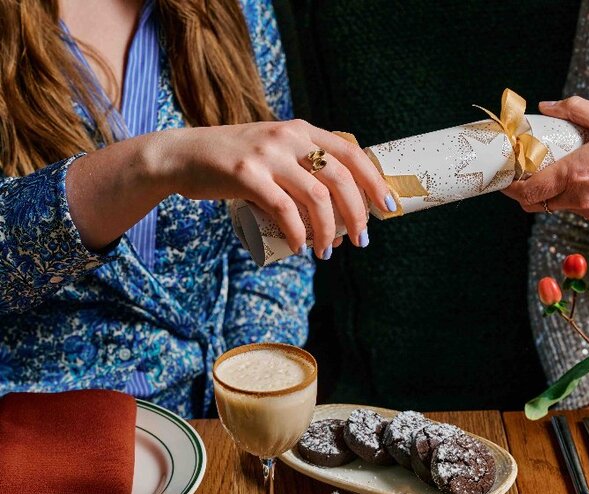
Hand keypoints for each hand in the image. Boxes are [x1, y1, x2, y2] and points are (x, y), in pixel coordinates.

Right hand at [155, 120, 392, 258]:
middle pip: (339, 179)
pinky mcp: (245, 173)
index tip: (388, 208)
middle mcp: (289, 137)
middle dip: (356, 215)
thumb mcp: (276, 151)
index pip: (352, 154)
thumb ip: (304, 165)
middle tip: (360, 241)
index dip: (374, 182)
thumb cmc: (237, 163)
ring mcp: (267, 154)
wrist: (184, 156)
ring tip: (326, 253)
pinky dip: (298, 233)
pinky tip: (301, 247)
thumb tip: (343, 210)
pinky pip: (283, 209)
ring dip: (328, 232)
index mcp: (303, 131)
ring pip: (315, 197)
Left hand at [502, 97, 588, 232]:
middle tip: (522, 167)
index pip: (525, 190)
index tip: (503, 169)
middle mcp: (578, 198)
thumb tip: (546, 106)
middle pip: (532, 203)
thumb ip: (574, 110)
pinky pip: (573, 207)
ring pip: (552, 206)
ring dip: (545, 191)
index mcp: (576, 174)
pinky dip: (566, 194)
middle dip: (521, 189)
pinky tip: (579, 173)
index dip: (508, 183)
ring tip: (551, 166)